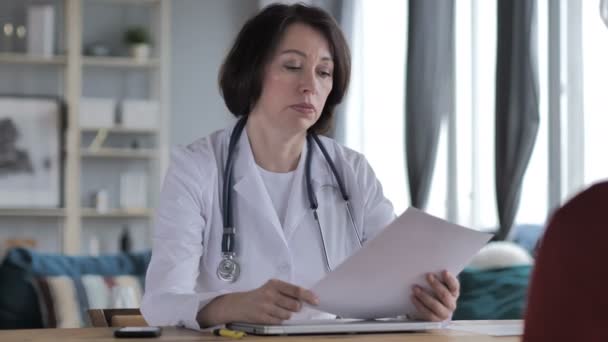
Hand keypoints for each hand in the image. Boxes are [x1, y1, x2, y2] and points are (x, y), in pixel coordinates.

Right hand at [199, 279, 318, 325]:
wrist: (237, 304)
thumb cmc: (259, 295)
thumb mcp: (271, 288)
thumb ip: (286, 292)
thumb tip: (305, 300)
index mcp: (274, 284)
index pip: (295, 290)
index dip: (308, 296)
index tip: (316, 300)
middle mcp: (270, 294)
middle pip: (294, 305)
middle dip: (295, 308)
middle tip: (288, 306)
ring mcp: (266, 306)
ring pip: (288, 315)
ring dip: (286, 315)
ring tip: (276, 310)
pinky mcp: (262, 317)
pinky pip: (279, 322)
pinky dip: (278, 320)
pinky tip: (271, 315)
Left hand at [410, 270, 459, 321]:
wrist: (433, 310)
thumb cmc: (435, 292)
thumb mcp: (439, 284)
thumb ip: (437, 277)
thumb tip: (429, 267)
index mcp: (454, 293)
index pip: (454, 286)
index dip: (450, 279)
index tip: (444, 271)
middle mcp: (451, 304)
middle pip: (444, 295)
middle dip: (436, 285)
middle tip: (427, 276)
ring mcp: (444, 313)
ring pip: (435, 305)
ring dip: (424, 296)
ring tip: (415, 288)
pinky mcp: (436, 320)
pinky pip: (427, 313)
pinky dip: (419, 304)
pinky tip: (413, 297)